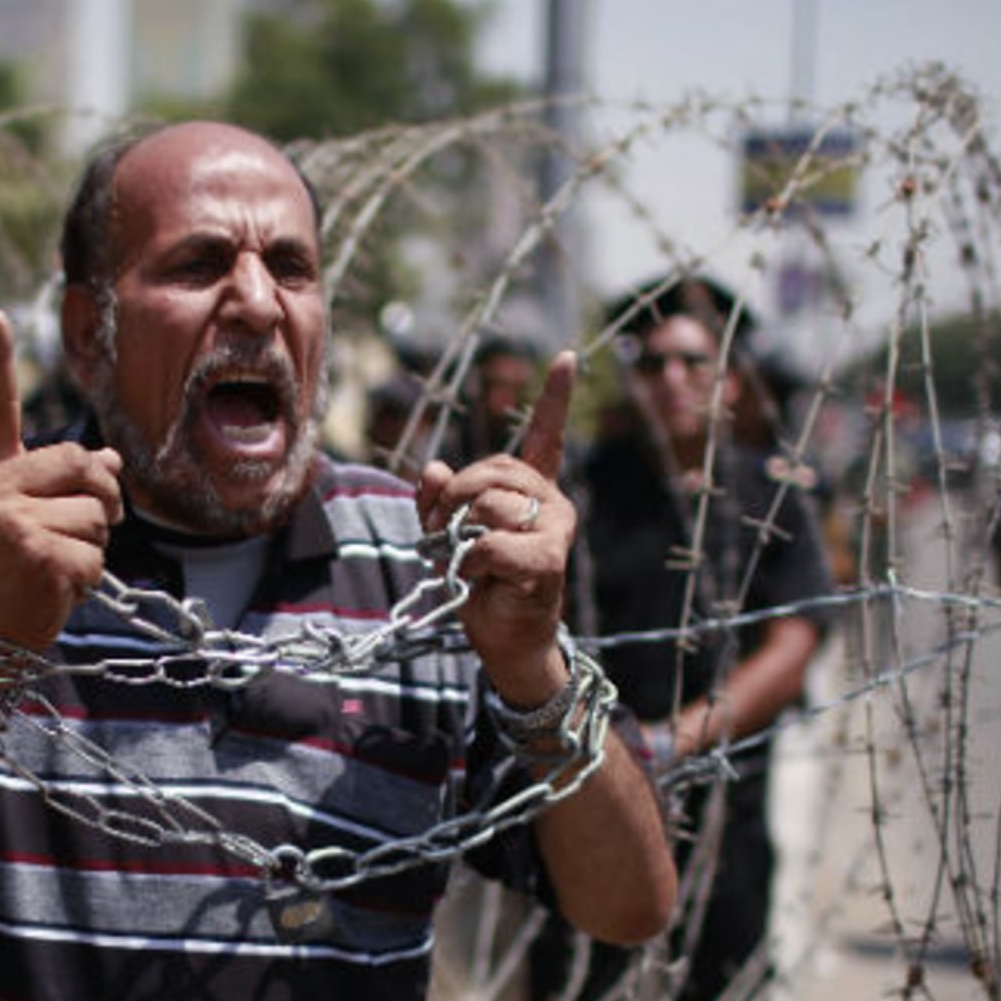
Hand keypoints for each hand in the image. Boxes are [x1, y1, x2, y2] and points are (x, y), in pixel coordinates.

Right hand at [0, 309, 123, 650]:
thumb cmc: (19, 574)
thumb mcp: (39, 521)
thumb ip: (70, 487)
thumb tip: (114, 460)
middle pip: (86, 465)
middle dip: (104, 502)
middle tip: (75, 536)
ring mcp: (9, 517)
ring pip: (99, 513)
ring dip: (95, 547)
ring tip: (55, 566)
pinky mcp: (33, 549)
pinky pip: (97, 552)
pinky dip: (91, 577)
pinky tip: (56, 588)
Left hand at [415, 351, 578, 705]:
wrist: (506, 641)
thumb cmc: (483, 587)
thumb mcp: (448, 536)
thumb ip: (437, 500)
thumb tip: (433, 468)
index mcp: (534, 491)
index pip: (548, 435)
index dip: (556, 397)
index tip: (567, 358)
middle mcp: (553, 503)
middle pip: (493, 471)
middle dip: (453, 497)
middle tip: (439, 532)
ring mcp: (555, 530)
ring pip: (488, 505)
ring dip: (457, 533)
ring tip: (458, 558)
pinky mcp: (548, 560)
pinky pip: (490, 542)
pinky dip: (469, 560)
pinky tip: (477, 577)